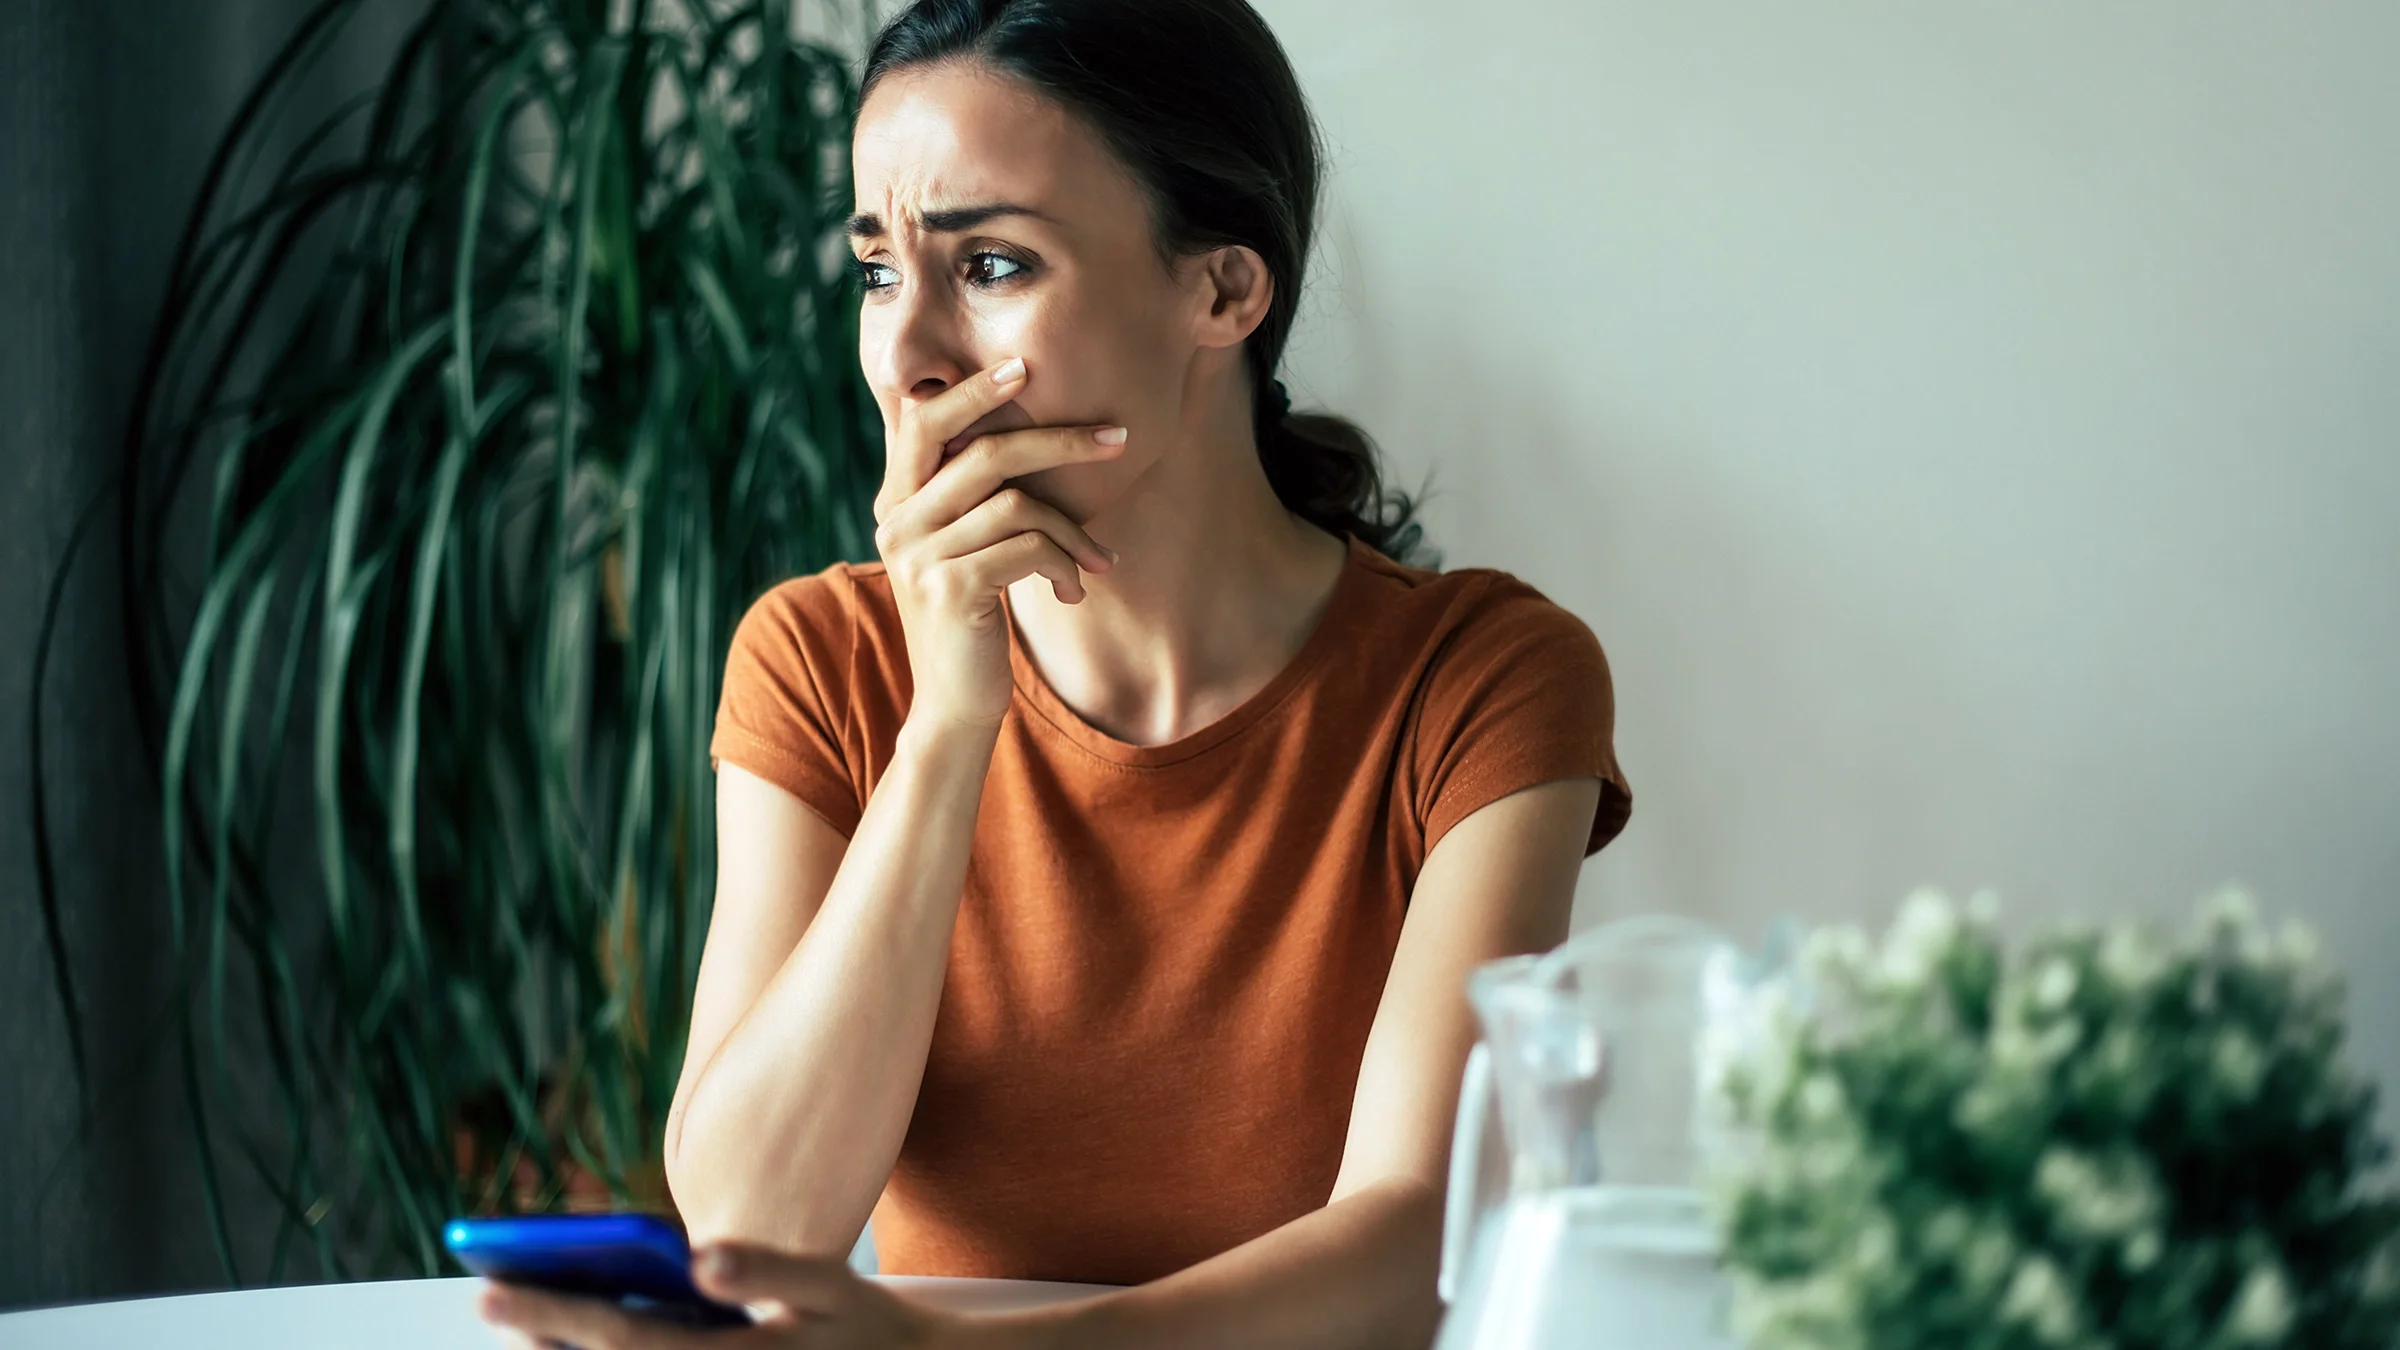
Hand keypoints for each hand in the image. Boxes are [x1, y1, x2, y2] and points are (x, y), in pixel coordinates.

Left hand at [477, 1242, 961, 1349]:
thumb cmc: (866, 1324)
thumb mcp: (832, 1287)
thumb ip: (766, 1270)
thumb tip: (697, 1256)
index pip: (621, 1339)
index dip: (553, 1313)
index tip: (490, 1288)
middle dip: (540, 1333)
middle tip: (484, 1295)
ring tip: (521, 1322)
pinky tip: (575, 1343)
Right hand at [872, 357, 1122, 732]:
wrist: (953, 705)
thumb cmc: (973, 619)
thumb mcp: (966, 550)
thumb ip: (974, 498)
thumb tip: (1032, 436)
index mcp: (896, 502)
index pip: (925, 420)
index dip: (973, 390)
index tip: (1026, 367)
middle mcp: (896, 521)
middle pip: (985, 452)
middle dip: (1060, 439)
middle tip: (1117, 438)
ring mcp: (918, 554)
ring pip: (1018, 503)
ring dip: (1075, 531)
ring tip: (1101, 561)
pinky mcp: (949, 588)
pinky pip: (1027, 547)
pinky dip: (1064, 562)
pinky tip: (1074, 590)